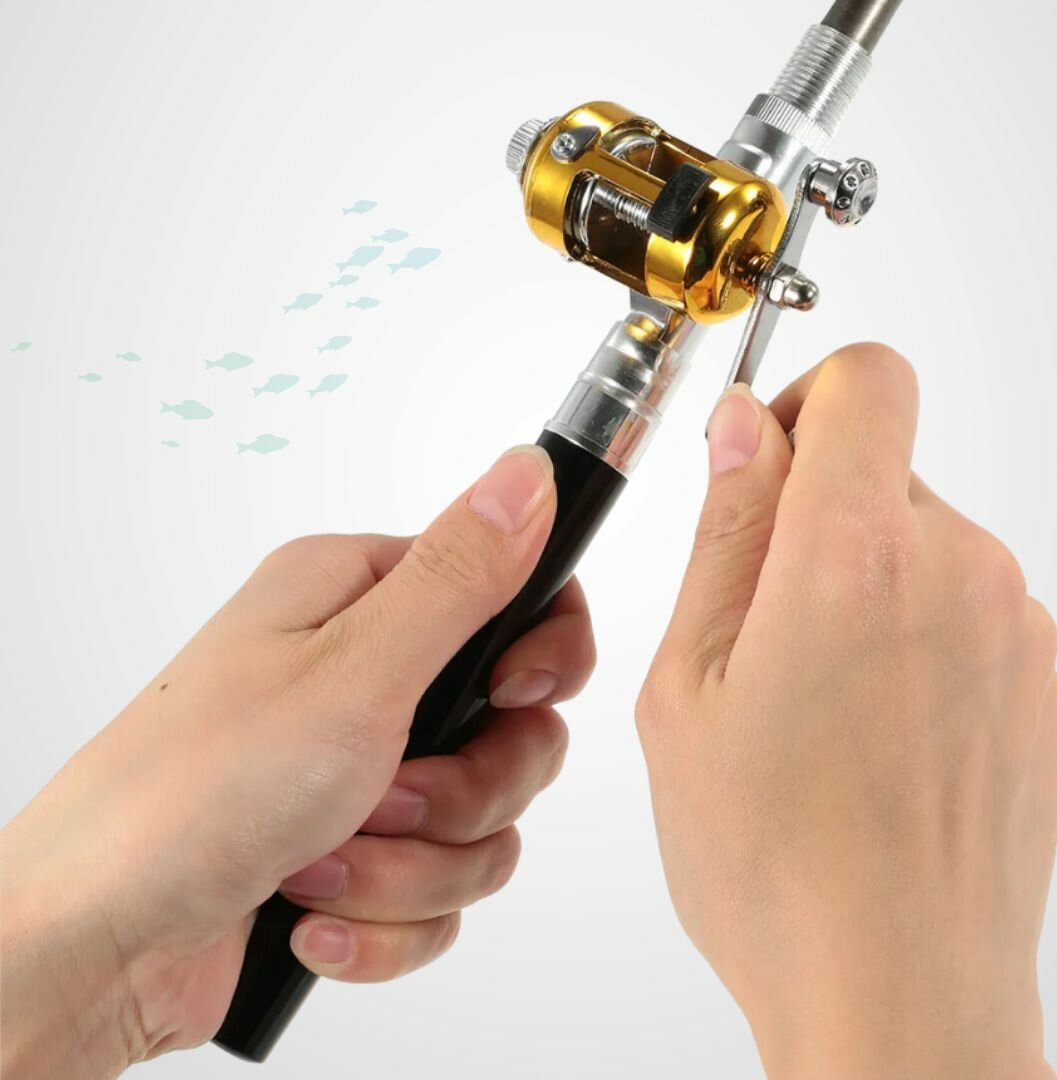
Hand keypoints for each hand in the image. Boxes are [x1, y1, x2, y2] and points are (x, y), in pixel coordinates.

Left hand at [1, 445, 594, 1078]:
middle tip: (388, 793)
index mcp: (360, 600)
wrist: (91, 945)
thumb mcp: (353, 670)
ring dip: (409, 864)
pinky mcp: (356, 851)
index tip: (516, 694)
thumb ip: (461, 576)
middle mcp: (364, 677)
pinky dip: (383, 918)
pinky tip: (309, 914)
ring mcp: (360, 769)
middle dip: (465, 788)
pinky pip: (435, 891)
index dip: (542, 653)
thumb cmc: (193, 791)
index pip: (515, 594)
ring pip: (479, 823)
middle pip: (513, 728)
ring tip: (322, 862)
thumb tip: (528, 474)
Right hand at [636, 345, 1056, 1079]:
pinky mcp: (1041, 682)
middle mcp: (959, 573)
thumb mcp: (690, 685)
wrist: (897, 993)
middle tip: (759, 634)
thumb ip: (723, 535)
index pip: (867, 380)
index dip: (802, 400)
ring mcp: (1015, 630)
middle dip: (809, 520)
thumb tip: (741, 431)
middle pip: (883, 469)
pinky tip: (868, 736)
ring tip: (813, 704)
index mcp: (854, 558)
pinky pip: (962, 609)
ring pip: (918, 543)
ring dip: (858, 586)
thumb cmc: (774, 862)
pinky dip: (908, 638)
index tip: (761, 467)